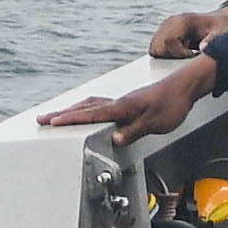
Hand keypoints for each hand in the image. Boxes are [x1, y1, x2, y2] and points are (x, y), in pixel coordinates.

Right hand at [41, 55, 215, 138]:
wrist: (185, 87)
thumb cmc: (173, 104)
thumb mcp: (156, 123)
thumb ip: (133, 131)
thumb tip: (115, 140)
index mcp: (123, 107)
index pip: (91, 114)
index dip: (70, 119)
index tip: (51, 122)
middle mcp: (119, 102)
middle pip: (84, 107)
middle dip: (62, 113)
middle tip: (43, 119)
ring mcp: (122, 100)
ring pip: (90, 104)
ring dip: (73, 110)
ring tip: (58, 116)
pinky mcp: (128, 102)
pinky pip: (100, 104)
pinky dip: (87, 108)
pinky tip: (88, 112)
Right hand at [150, 4, 227, 57]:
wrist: (219, 20)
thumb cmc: (220, 27)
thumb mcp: (220, 33)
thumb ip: (211, 41)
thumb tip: (203, 49)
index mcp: (182, 21)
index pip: (168, 41)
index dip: (178, 54)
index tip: (192, 55)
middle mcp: (170, 22)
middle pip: (157, 46)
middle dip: (171, 56)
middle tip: (188, 55)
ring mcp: (165, 26)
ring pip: (154, 48)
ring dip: (167, 55)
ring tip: (185, 53)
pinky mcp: (164, 31)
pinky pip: (156, 46)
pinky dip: (166, 53)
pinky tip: (181, 51)